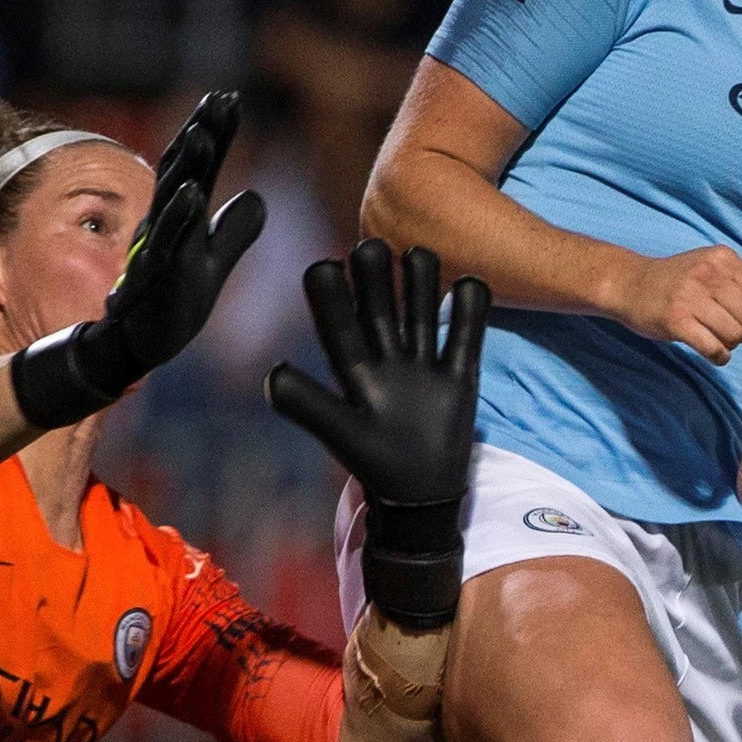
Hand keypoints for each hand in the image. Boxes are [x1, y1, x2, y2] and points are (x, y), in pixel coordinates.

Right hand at [10, 90, 266, 426]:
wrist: (136, 347)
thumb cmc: (172, 303)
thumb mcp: (213, 264)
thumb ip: (233, 231)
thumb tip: (257, 196)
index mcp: (181, 219)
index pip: (200, 167)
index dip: (214, 133)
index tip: (229, 97)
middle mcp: (166, 226)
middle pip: (183, 171)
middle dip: (200, 133)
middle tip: (220, 98)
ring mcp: (157, 250)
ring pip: (171, 200)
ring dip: (187, 166)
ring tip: (202, 132)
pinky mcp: (153, 279)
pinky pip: (167, 244)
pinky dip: (180, 217)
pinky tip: (195, 193)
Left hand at [265, 239, 490, 629]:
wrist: (421, 496)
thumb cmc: (376, 465)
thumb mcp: (341, 435)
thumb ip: (309, 406)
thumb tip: (271, 375)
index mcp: (355, 371)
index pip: (338, 325)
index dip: (330, 296)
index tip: (324, 266)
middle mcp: (388, 358)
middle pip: (382, 306)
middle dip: (376, 275)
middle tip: (371, 245)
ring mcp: (425, 364)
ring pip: (422, 310)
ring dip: (421, 281)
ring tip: (417, 254)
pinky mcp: (460, 375)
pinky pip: (466, 335)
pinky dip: (471, 309)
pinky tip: (470, 285)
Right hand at [609, 245, 741, 364]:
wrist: (629, 284)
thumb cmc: (676, 279)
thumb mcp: (709, 264)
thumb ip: (738, 279)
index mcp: (722, 258)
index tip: (739, 316)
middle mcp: (708, 274)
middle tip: (731, 333)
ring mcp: (691, 297)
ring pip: (735, 335)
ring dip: (730, 345)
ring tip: (718, 340)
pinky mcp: (676, 321)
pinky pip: (713, 349)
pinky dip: (719, 357)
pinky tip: (714, 354)